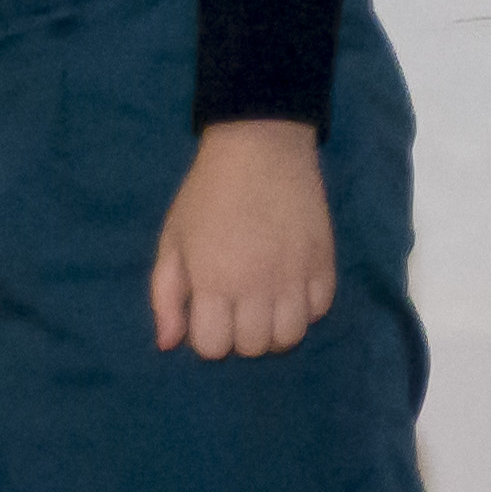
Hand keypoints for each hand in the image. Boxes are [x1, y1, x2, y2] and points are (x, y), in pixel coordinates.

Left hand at [150, 121, 336, 357]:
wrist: (260, 144)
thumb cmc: (208, 192)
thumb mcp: (173, 239)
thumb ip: (166, 296)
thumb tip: (168, 343)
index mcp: (214, 281)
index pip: (213, 347)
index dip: (207, 335)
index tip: (209, 311)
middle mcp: (257, 286)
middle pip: (253, 347)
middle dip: (240, 334)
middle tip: (238, 306)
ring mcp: (295, 275)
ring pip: (291, 336)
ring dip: (275, 329)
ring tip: (267, 305)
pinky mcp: (324, 261)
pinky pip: (320, 309)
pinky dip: (305, 307)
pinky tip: (292, 286)